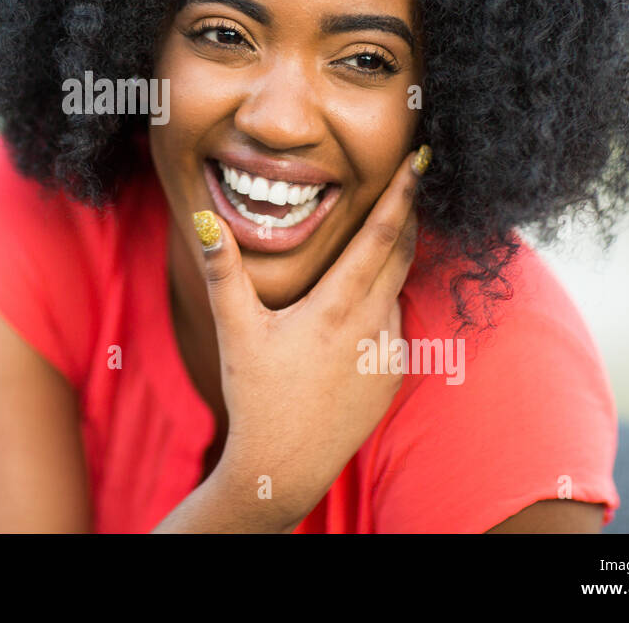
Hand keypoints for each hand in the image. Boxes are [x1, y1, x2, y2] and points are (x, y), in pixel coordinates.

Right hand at [193, 146, 427, 529]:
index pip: (382, 236)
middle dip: (406, 214)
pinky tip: (349, 313)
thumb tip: (207, 220)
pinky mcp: (394, 373)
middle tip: (407, 180)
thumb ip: (224, 271)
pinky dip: (379, 304)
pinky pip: (392, 323)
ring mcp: (390, 351)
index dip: (403, 195)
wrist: (286, 465)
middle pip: (402, 253)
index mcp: (338, 307)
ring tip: (369, 242)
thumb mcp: (236, 329)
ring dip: (388, 262)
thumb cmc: (258, 395)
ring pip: (395, 289)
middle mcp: (374, 325)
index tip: (421, 161)